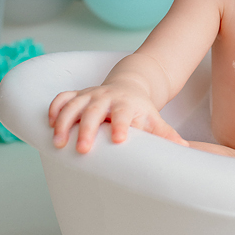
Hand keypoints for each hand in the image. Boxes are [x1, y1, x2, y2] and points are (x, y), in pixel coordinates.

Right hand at [48, 83, 188, 153]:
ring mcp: (90, 95)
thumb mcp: (154, 119)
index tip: (119, 139)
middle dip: (87, 129)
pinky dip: (54, 109)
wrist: (131, 84)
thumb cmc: (142, 109)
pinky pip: (62, 98)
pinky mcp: (77, 95)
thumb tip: (185, 149)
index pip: (124, 114)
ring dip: (64, 122)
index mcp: (127, 104)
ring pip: (73, 104)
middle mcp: (106, 97)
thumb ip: (166, 134)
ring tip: (58, 143)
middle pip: (94, 110)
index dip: (121, 124)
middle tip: (83, 150)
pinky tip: (49, 125)